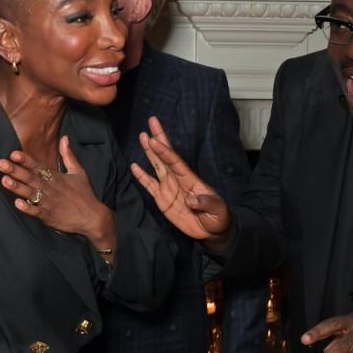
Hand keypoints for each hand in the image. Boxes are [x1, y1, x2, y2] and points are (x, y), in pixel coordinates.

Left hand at [0, 136, 115, 248]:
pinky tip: (17, 203)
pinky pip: (36, 212)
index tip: (13, 153)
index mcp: (56, 177)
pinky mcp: (50, 216)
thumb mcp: (78, 172)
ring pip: (30, 193)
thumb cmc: (85, 195)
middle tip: (0, 163)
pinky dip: (27, 208)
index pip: (38, 166)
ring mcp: (49, 203)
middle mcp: (51, 188)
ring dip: (17, 187)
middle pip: (31, 178)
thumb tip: (64, 138)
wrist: (93, 218)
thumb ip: (68, 155)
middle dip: (15, 170)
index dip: (25, 160)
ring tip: (4, 180)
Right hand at [130, 117, 230, 240]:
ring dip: (149, 152)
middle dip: (159, 139)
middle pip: (165, 156)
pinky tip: (134, 166)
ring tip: (142, 136)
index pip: (175, 162)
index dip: (165, 151)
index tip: (154, 140)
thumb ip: (205, 203)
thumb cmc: (218, 217)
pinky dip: (142, 176)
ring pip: (157, 166)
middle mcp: (178, 180)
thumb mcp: (217, 210)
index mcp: (190, 179)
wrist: (212, 231)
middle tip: (152, 121)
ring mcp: (169, 188)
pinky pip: (150, 186)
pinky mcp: (163, 200)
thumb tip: (191, 199)